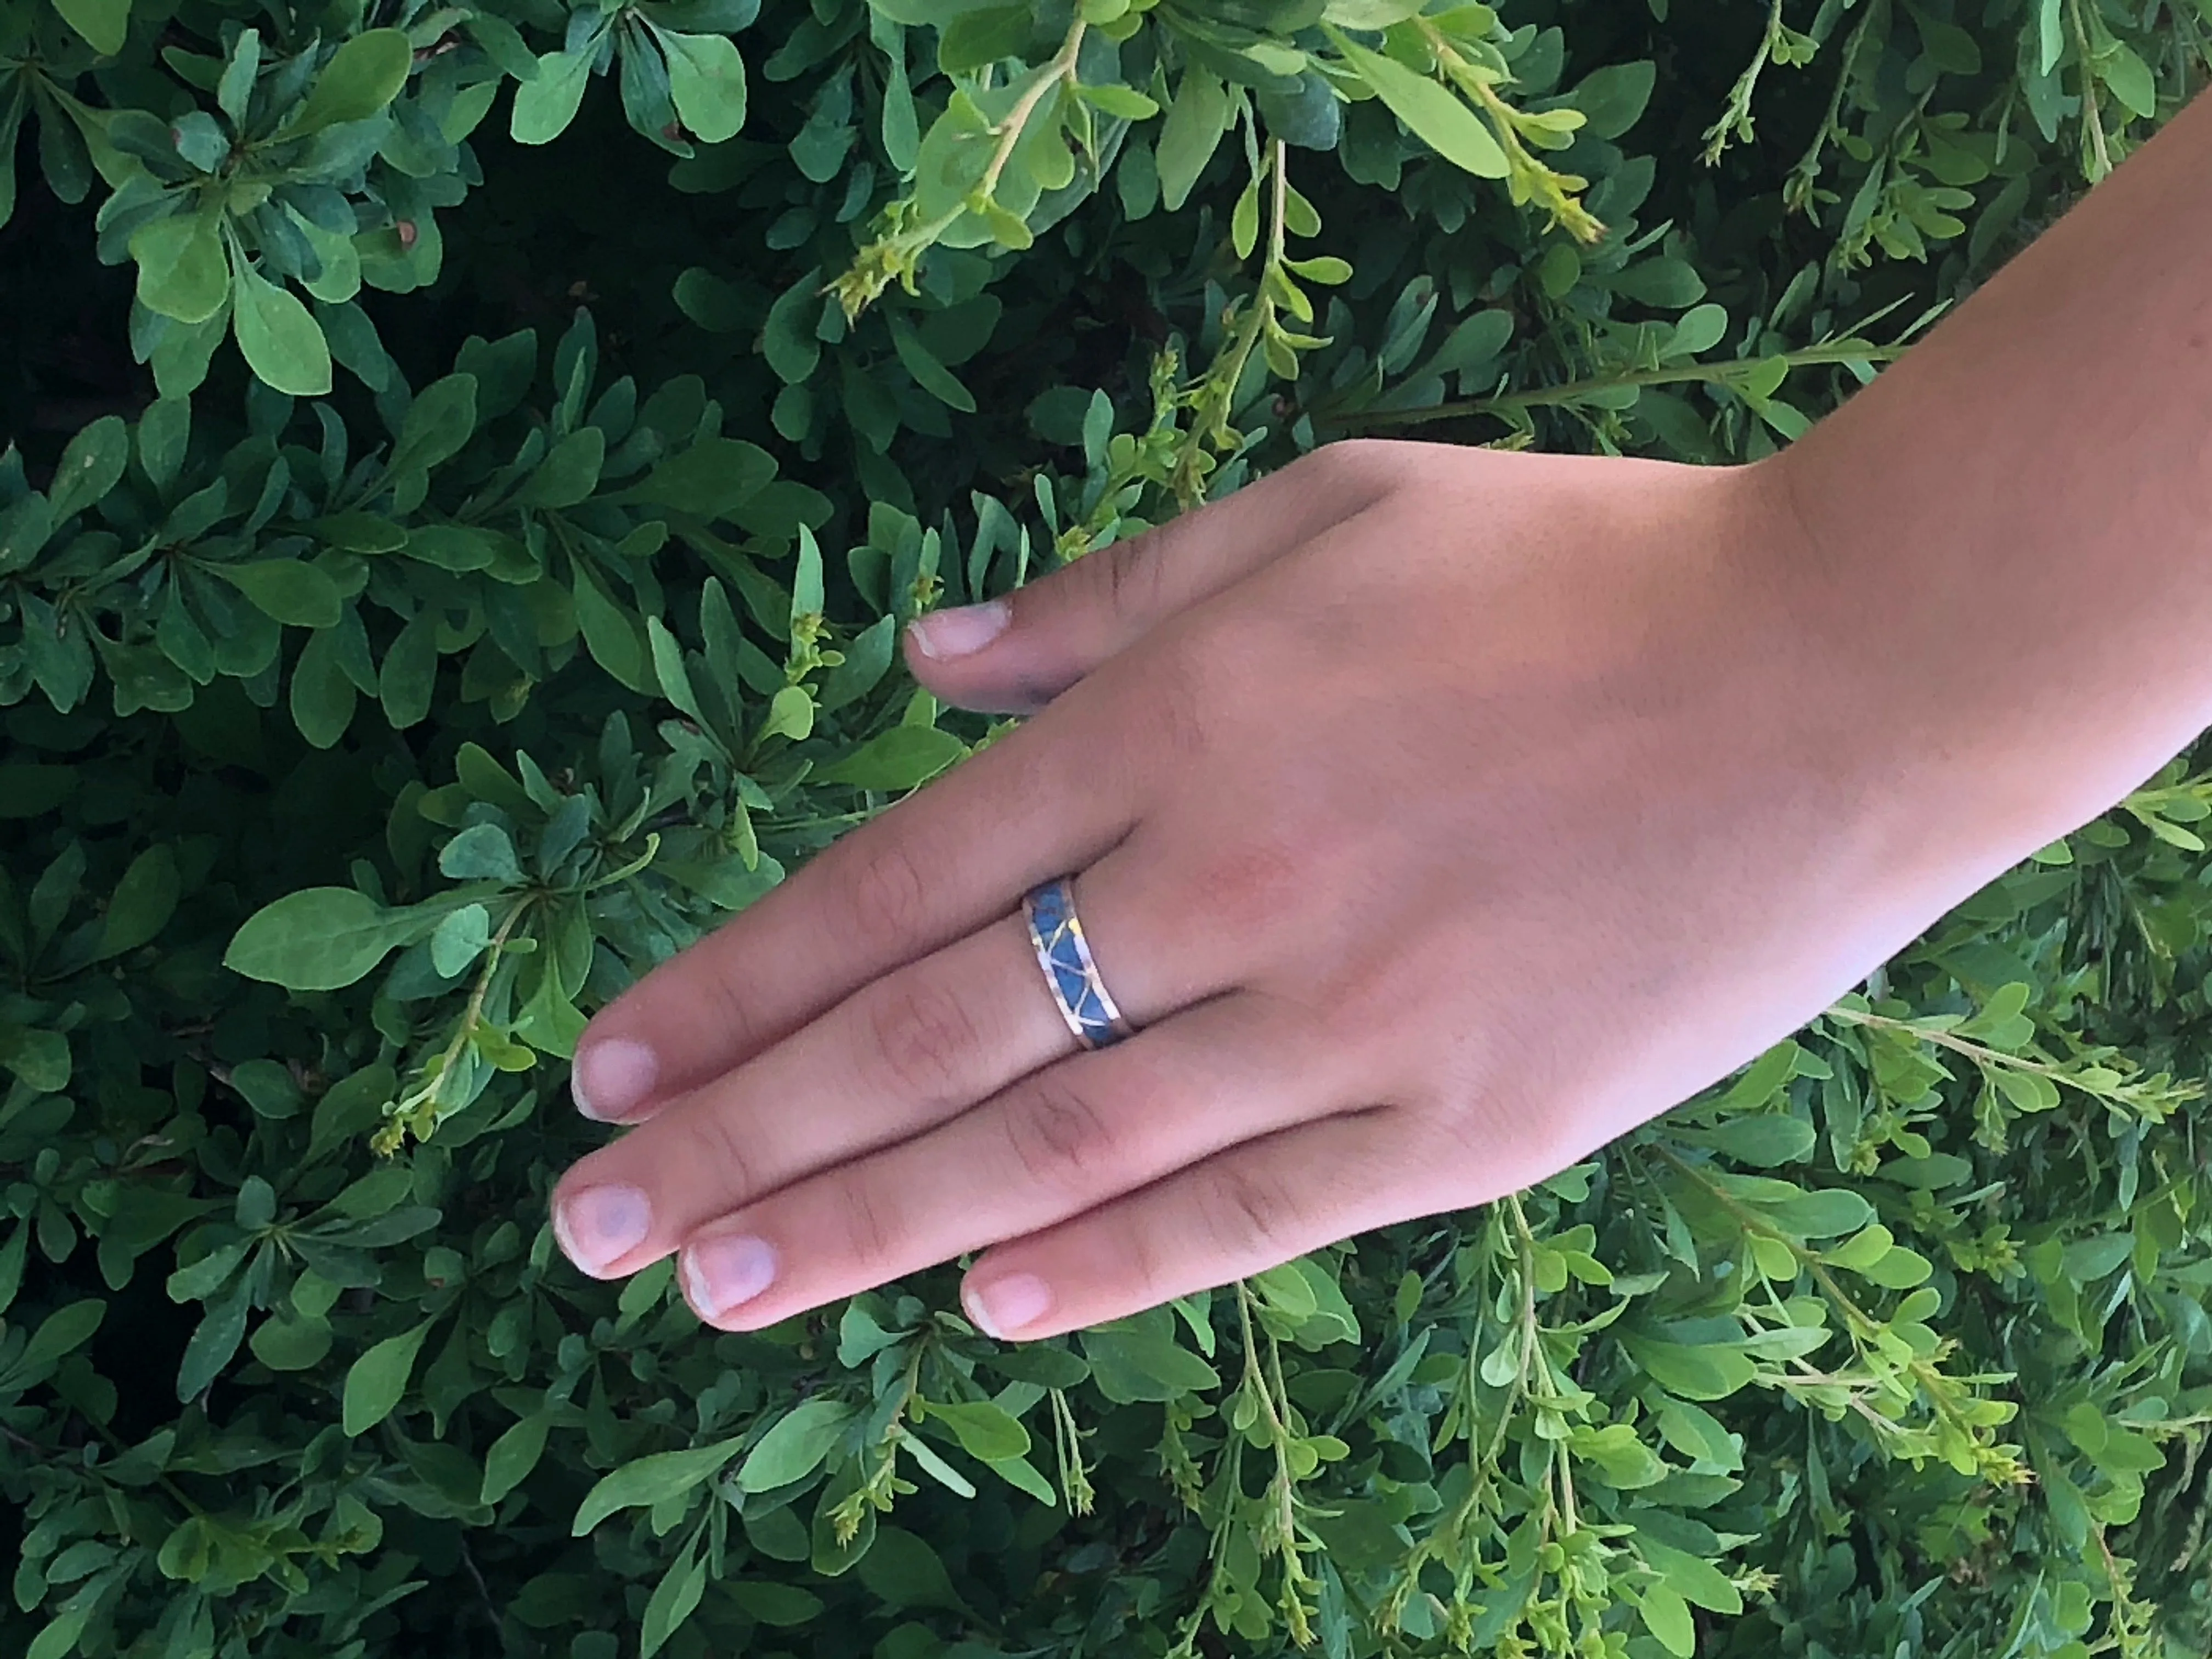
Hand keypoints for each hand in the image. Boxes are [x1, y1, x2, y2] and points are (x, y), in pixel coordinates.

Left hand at [545, 437, 1967, 1341]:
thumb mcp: (1330, 510)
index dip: (738, 981)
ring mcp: (1349, 1020)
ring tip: (717, 1291)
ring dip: (870, 1228)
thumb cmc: (1577, 568)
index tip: (610, 1067)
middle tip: (594, 1225)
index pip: (898, 880)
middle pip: (934, 1034)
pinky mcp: (1466, 1127)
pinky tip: (979, 1306)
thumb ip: (1114, 594)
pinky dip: (1104, 1265)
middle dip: (746, 1135)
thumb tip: (926, 662)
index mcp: (1184, 719)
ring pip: (1056, 1146)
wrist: (1850, 668)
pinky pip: (1248, 1212)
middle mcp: (1233, 879)